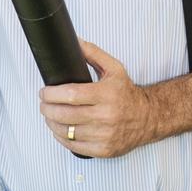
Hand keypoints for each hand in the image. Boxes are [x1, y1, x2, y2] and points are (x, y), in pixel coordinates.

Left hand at [39, 40, 152, 157]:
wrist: (148, 117)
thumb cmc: (127, 93)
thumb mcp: (114, 68)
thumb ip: (93, 53)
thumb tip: (75, 41)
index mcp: (106, 94)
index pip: (70, 95)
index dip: (51, 94)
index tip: (44, 92)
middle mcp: (106, 115)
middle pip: (65, 114)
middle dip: (47, 108)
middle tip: (43, 104)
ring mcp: (105, 135)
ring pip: (67, 132)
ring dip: (51, 123)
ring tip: (49, 116)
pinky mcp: (104, 150)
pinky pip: (74, 146)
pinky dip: (61, 138)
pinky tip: (59, 130)